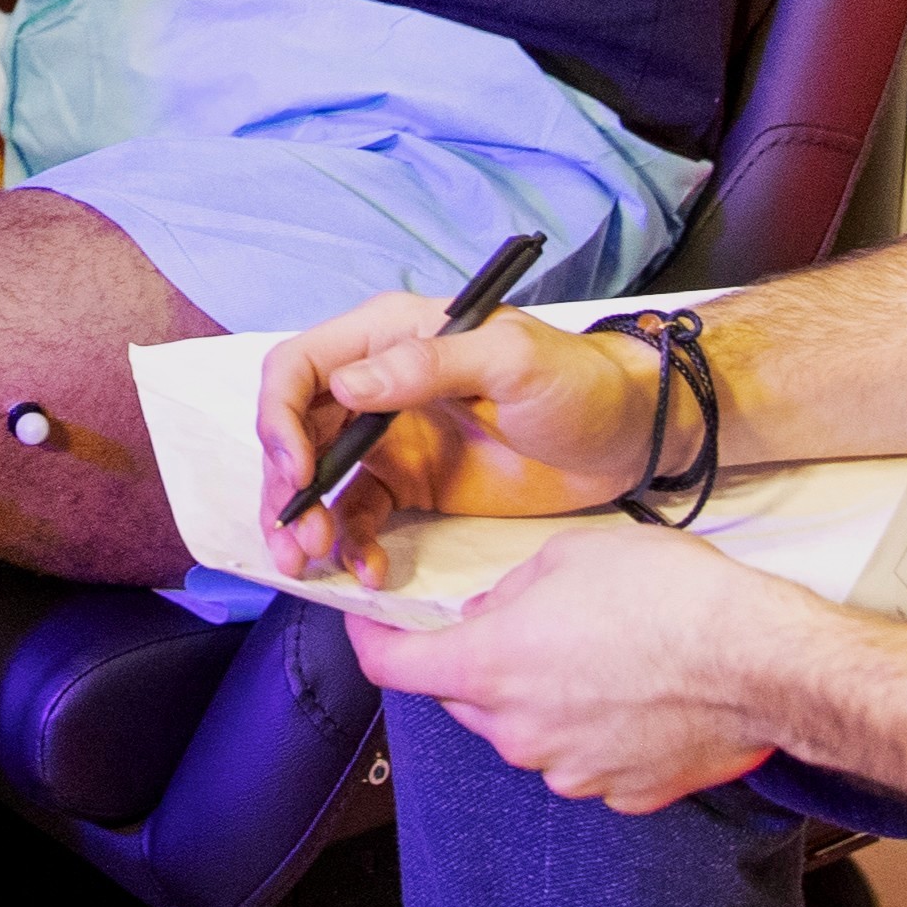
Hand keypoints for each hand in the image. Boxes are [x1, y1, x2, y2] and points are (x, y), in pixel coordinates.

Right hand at [258, 294, 661, 577]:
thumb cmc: (576, 382)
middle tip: (299, 539)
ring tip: (311, 562)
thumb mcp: (510, 359)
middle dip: (284, 484)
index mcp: (389, 335)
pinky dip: (352, 544)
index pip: (299, 367)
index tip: (298, 473)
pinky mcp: (412, 485)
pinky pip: (360, 516)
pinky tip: (368, 571)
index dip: (279, 418)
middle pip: (295, 429)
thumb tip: (347, 385)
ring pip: (318, 478)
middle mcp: (376, 384)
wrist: (627, 438)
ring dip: (304, 520)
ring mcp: (391, 438)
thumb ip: (429, 364)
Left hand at [351, 522, 812, 809]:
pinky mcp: (619, 794)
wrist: (756, 662)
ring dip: (542, 694)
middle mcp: (519, 731)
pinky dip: (591, 728)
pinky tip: (634, 690)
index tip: (367, 626)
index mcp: (492, 666)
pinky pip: (581, 757)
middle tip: (527, 619)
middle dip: (479, 661)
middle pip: (466, 698)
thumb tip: (493, 613)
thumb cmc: (670, 597)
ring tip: (601, 650)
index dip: (370, 644)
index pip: (395, 669)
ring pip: (527, 728)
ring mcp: (569, 771)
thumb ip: (512, 591)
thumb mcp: (571, 556)